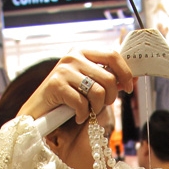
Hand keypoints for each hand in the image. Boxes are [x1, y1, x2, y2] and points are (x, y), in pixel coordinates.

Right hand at [18, 49, 133, 123]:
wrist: (37, 113)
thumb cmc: (65, 101)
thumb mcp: (88, 86)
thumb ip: (106, 80)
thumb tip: (132, 78)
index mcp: (82, 52)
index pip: (112, 55)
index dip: (125, 73)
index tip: (128, 88)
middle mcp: (73, 57)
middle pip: (108, 78)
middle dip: (110, 98)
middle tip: (100, 106)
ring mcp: (63, 70)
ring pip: (98, 92)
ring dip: (96, 108)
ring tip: (87, 111)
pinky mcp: (56, 85)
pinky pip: (82, 103)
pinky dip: (82, 115)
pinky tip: (76, 116)